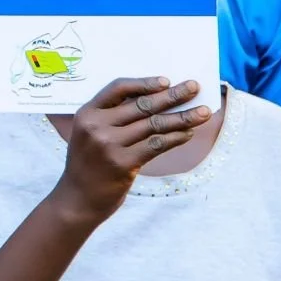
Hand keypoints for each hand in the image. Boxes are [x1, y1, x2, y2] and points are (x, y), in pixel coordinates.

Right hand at [51, 77, 208, 223]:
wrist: (77, 199)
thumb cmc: (89, 164)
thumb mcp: (89, 134)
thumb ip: (112, 117)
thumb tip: (155, 101)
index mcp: (87, 113)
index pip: (118, 88)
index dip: (144, 83)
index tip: (166, 81)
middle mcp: (96, 126)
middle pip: (142, 105)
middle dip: (173, 95)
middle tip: (195, 87)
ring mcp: (109, 144)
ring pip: (154, 124)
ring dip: (182, 117)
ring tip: (204, 112)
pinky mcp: (123, 163)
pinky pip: (156, 145)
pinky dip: (175, 138)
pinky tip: (188, 134)